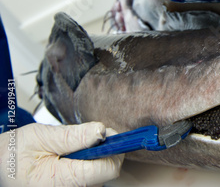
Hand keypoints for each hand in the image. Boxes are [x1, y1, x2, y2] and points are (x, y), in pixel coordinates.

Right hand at [0, 122, 123, 186]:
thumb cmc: (13, 154)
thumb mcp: (39, 137)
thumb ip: (72, 136)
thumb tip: (101, 131)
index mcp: (61, 182)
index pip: (107, 169)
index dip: (113, 149)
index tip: (110, 135)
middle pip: (105, 174)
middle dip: (102, 153)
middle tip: (87, 140)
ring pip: (98, 178)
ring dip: (93, 161)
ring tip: (72, 152)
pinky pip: (89, 181)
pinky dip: (87, 169)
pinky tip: (72, 162)